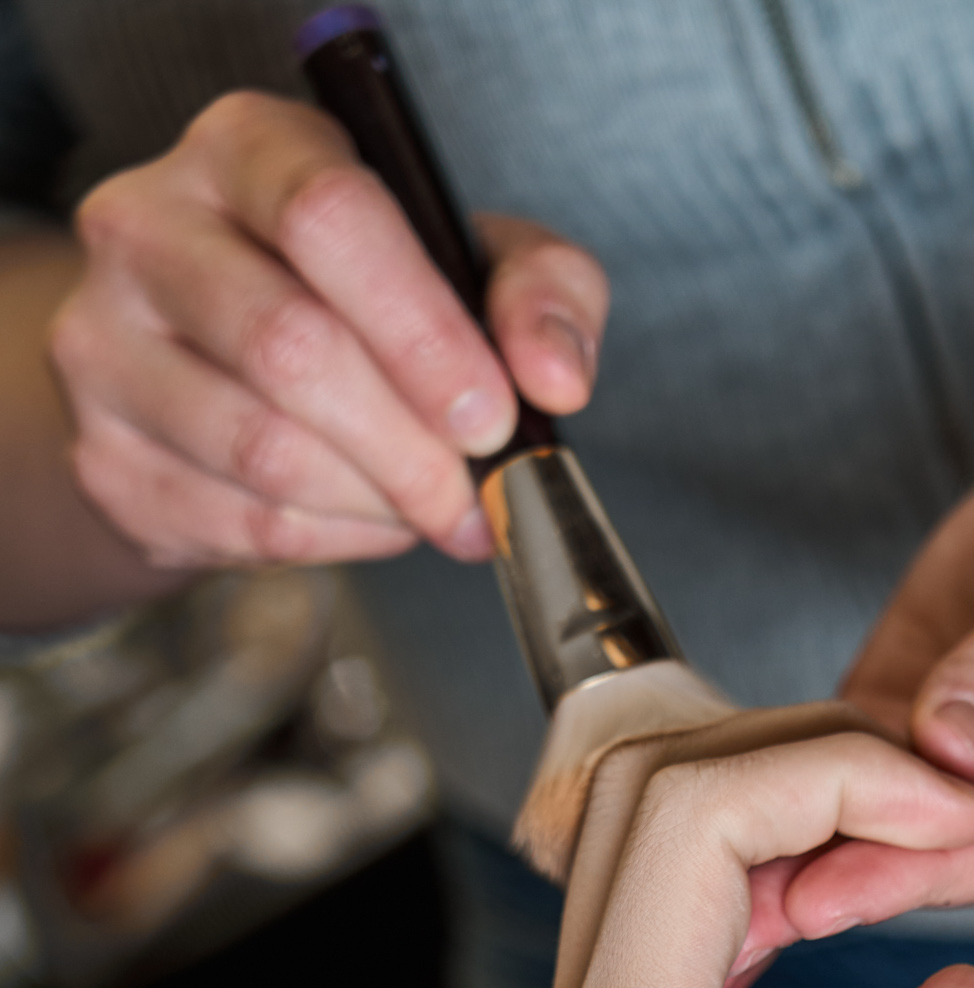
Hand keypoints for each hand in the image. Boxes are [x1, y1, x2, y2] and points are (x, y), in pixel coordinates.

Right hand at [49, 91, 606, 571]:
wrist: (217, 371)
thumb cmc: (358, 301)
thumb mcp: (467, 262)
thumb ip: (539, 292)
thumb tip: (555, 377)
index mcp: (247, 150)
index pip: (330, 220)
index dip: (424, 334)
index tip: (490, 416)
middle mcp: (151, 229)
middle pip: (291, 349)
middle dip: (410, 448)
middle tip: (472, 496)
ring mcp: (109, 347)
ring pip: (266, 453)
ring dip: (377, 503)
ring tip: (422, 503)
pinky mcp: (109, 458)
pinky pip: (245, 525)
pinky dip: (334, 542)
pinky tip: (362, 517)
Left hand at [501, 732, 973, 987]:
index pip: (692, 824)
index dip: (838, 771)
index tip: (970, 807)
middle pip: (645, 819)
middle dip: (802, 765)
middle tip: (953, 803)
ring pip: (646, 892)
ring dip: (777, 831)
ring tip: (918, 847)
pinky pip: (668, 982)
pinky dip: (757, 918)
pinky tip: (844, 948)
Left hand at [766, 407, 973, 940]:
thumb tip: (950, 753)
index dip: (916, 874)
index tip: (821, 896)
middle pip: (954, 869)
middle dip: (844, 883)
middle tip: (729, 914)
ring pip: (899, 846)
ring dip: (805, 856)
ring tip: (704, 883)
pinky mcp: (940, 770)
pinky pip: (865, 796)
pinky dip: (795, 808)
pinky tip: (716, 827)